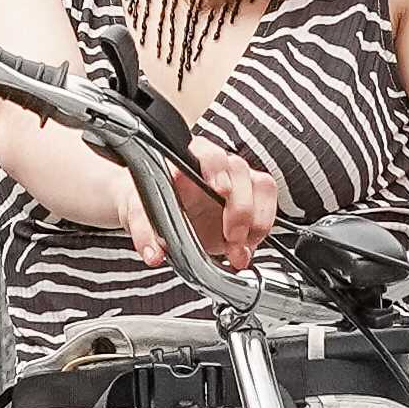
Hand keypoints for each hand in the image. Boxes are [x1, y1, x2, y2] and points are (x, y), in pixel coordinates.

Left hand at [122, 131, 283, 275]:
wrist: (160, 215)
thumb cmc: (149, 204)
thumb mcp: (139, 215)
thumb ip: (144, 232)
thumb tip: (154, 253)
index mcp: (185, 159)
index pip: (207, 153)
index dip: (216, 169)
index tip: (220, 190)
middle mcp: (215, 165)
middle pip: (240, 170)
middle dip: (240, 207)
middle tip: (231, 236)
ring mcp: (236, 179)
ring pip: (262, 186)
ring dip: (256, 221)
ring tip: (237, 249)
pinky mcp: (250, 198)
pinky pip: (268, 205)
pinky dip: (261, 230)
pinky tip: (244, 248)